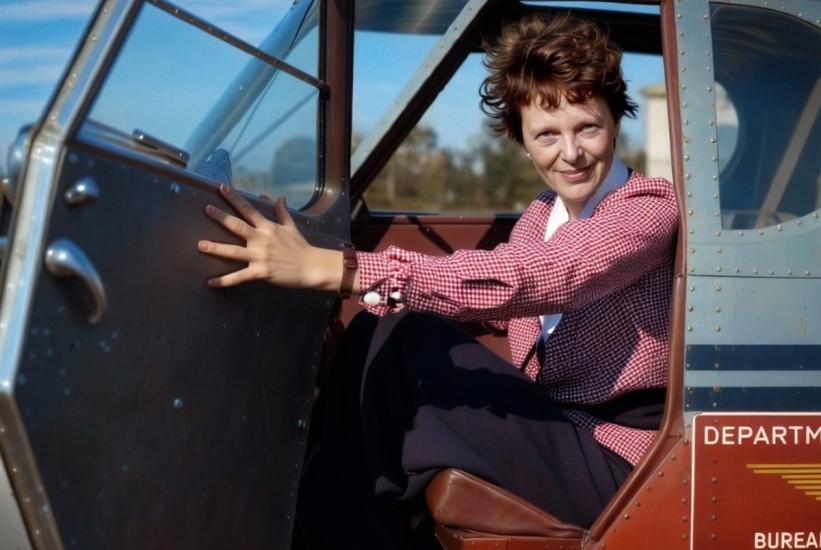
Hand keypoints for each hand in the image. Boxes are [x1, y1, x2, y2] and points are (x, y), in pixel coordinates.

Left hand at [197, 184, 342, 290]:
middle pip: (238, 226)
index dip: (234, 198)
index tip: (221, 187)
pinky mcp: (261, 272)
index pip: (248, 209)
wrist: (311, 267)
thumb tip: (278, 197)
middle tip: (206, 209)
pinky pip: (240, 277)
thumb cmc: (300, 247)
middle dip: (221, 217)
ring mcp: (260, 256)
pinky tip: (210, 282)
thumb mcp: (291, 227)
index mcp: (268, 227)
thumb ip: (282, 212)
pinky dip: (225, 280)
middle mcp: (262, 239)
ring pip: (234, 252)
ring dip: (216, 248)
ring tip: (200, 245)